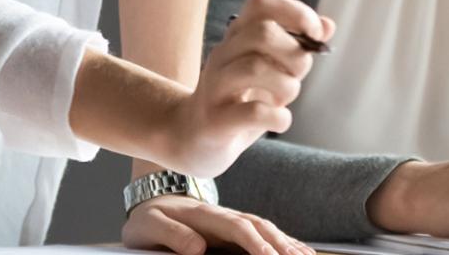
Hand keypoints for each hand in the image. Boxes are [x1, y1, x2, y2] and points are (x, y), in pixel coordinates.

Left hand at [123, 194, 313, 254]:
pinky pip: (263, 233)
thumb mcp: (148, 226)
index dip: (256, 244)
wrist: (151, 199)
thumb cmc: (148, 219)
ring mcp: (231, 221)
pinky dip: (284, 241)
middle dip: (282, 245)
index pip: (238, 229)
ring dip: (287, 243)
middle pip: (260, 228)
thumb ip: (171, 234)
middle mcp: (224, 216)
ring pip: (266, 230)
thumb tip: (198, 248)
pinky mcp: (234, 229)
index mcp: (205, 216)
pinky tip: (300, 250)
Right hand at [159, 0, 333, 177]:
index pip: (261, 0)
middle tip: (295, 77)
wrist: (194, 139)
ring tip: (283, 100)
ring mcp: (215, 86)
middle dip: (295, 56)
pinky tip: (279, 120)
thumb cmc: (240, 100)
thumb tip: (328, 26)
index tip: (314, 34)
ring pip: (256, 68)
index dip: (295, 11)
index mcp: (237, 36)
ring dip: (287, 87)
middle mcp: (223, 54)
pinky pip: (253, 112)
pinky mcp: (215, 120)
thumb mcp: (270, 69)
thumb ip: (295, 46)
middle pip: (263, 33)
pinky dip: (279, 117)